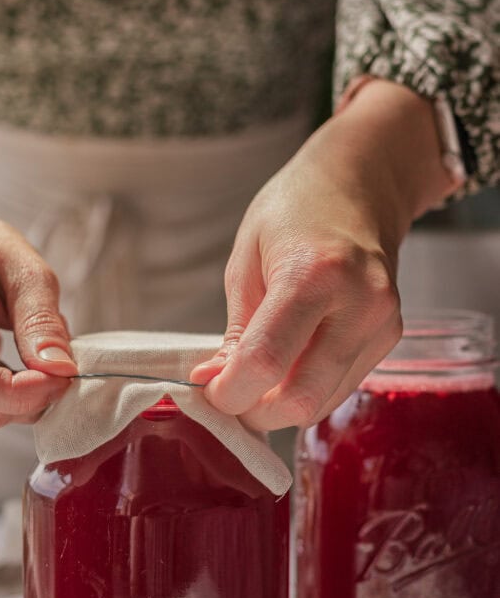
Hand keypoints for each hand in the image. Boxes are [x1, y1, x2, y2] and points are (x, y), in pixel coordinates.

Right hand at [0, 208, 76, 426]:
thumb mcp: (26, 271)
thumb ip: (41, 321)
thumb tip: (60, 369)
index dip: (19, 393)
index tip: (63, 380)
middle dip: (24, 399)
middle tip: (61, 374)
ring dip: (14, 400)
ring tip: (33, 361)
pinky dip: (0, 396)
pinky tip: (9, 365)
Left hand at [191, 80, 453, 429]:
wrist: (359, 185)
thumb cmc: (293, 212)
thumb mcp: (246, 262)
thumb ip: (235, 331)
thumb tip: (215, 384)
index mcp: (313, 274)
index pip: (266, 363)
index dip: (229, 393)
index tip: (208, 392)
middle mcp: (358, 303)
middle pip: (300, 398)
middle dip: (255, 412)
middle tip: (229, 396)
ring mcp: (381, 324)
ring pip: (320, 404)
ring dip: (279, 408)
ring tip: (254, 382)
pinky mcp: (389, 338)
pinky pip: (338, 389)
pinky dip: (305, 391)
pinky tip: (287, 368)